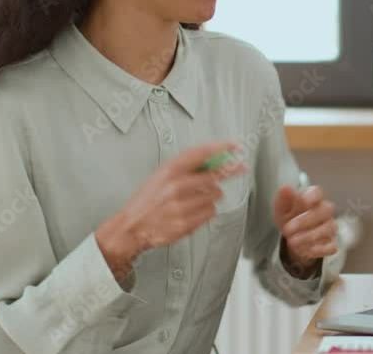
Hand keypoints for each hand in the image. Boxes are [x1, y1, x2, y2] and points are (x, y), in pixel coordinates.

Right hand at [96, 141, 246, 280]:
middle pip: (215, 175)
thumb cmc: (147, 201)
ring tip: (196, 199)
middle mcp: (175, 186)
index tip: (234, 146)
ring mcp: (181, 206)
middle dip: (230, 171)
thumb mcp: (161, 176)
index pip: (200, 153)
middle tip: (241, 167)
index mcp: (169, 171)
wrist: (131, 228)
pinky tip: (193, 211)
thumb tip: (215, 160)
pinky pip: (211, 212)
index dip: (221, 147)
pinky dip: (207, 211)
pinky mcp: (186, 223)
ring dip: (212, 196)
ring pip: (215, 195)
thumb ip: (185, 168)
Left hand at [273, 184, 337, 278]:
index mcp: (313, 198)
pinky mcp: (331, 243)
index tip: (303, 200)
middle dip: (305, 220)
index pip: (317, 192)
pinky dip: (318, 249)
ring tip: (292, 242)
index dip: (312, 196)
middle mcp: (325, 211)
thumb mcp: (282, 209)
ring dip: (309, 236)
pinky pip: (331, 246)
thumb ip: (284, 199)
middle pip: (324, 210)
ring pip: (327, 229)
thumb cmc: (290, 218)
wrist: (293, 239)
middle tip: (287, 229)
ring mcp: (330, 227)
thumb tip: (285, 187)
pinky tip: (304, 251)